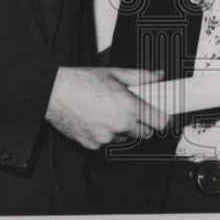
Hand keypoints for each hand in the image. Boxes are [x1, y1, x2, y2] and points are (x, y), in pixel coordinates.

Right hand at [45, 66, 168, 149]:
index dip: (163, 119)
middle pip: (145, 134)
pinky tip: (97, 119)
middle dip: (144, 124)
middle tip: (135, 111)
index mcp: (130, 108)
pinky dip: (106, 134)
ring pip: (126, 138)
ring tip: (110, 112)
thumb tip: (158, 76)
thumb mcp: (116, 74)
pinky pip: (108, 142)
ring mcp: (107, 138)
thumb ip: (141, 77)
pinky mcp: (94, 145)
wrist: (55, 93)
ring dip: (124, 129)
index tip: (162, 116)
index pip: (160, 123)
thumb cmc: (83, 82)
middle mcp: (120, 126)